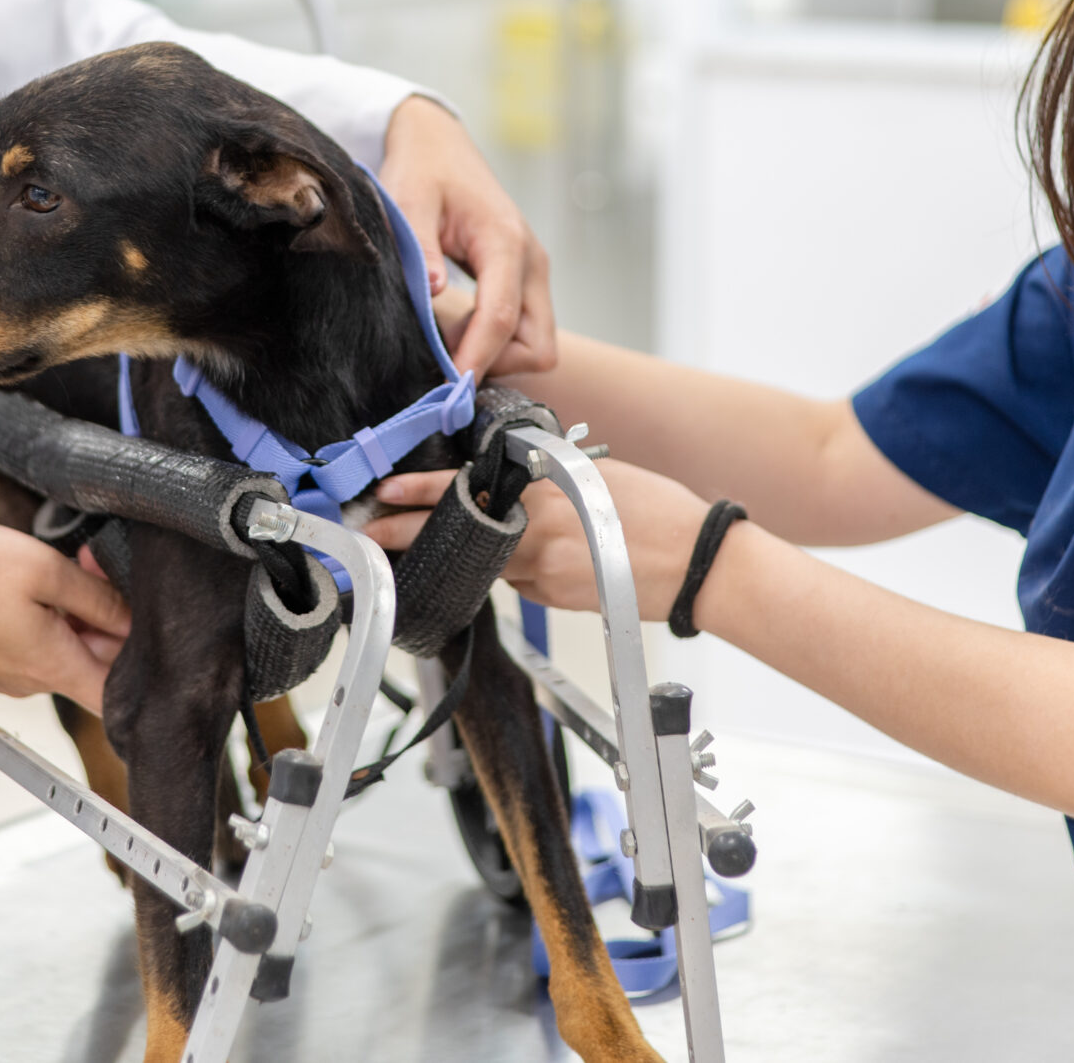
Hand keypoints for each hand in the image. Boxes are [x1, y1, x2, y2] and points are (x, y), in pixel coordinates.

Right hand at [0, 524, 130, 710]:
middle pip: (86, 666)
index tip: (139, 630)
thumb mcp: (46, 568)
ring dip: (68, 617)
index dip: (135, 666)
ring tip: (58, 572)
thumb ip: (96, 598)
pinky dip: (37, 621)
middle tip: (90, 571)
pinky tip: (27, 586)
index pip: (112, 699)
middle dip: (100, 621)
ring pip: (56, 653)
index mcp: (50, 665)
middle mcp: (27, 682)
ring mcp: (1, 676)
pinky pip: (25, 649)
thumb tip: (130, 618)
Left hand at [368, 459, 714, 619]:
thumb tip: (513, 477)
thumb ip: (548, 477)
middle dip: (414, 535)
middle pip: (462, 536)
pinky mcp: (555, 600)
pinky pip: (520, 580)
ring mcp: (546, 574)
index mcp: (548, 495)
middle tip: (374, 533)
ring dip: (475, 551)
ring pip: (492, 560)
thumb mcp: (598, 474)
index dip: (422, 492)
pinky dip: (517, 567)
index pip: (470, 490)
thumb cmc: (661, 512)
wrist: (699, 566)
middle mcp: (540, 536)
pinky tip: (540, 558)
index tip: (387, 491)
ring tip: (466, 542)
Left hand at [378, 95, 554, 375]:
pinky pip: (523, 330)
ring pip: (535, 343)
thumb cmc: (423, 171)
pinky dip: (494, 342)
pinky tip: (456, 328)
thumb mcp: (409, 202)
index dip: (477, 357)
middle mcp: (530, 261)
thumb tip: (435, 293)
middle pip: (537, 344)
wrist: (439, 146)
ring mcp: (532, 272)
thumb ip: (421, 249)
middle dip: (496, 363)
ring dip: (494, 354)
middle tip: (445, 361)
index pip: (502, 318)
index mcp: (505, 241)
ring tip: (444, 340)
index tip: (449, 387)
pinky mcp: (524, 280)